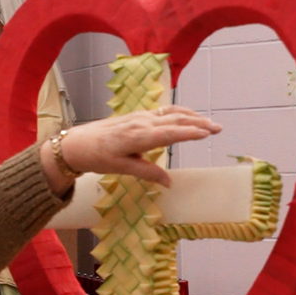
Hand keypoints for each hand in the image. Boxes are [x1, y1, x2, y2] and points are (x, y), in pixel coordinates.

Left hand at [39, 106, 221, 194]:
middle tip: (218, 128)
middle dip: (198, 123)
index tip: (207, 134)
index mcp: (139, 136)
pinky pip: (163, 112)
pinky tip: (188, 116)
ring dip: (192, 116)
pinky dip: (180, 113)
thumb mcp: (121, 169)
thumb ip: (147, 173)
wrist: (77, 143)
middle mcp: (142, 123)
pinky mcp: (138, 116)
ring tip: (209, 122)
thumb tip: (169, 183)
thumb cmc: (97, 158)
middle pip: (176, 119)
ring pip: (171, 113)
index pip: (170, 133)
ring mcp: (141, 117)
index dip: (190, 133)